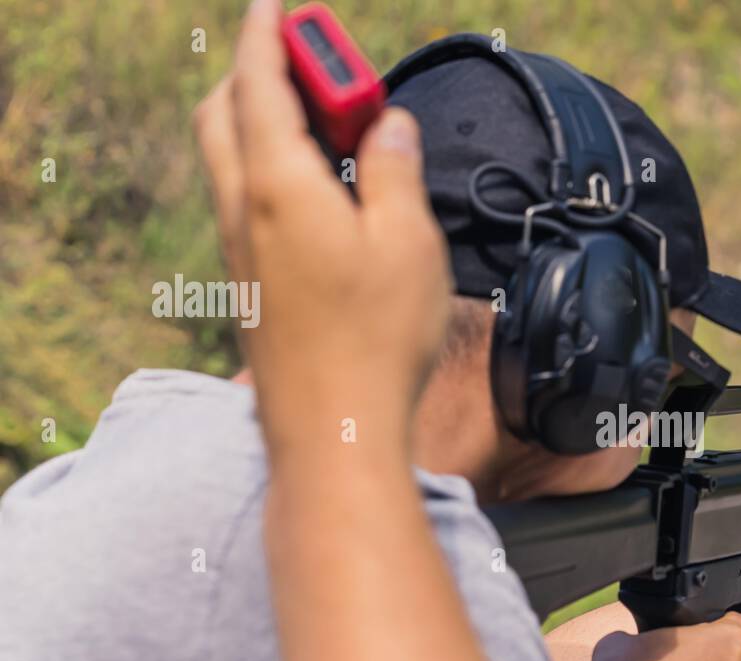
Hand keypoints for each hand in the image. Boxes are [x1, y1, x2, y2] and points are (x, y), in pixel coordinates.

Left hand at [192, 0, 450, 459]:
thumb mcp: (409, 242)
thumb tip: (388, 126)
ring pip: (229, 160)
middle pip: (223, 115)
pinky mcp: (251, 286)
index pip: (259, 84)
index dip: (271, 36)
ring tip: (332, 132)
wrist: (334, 430)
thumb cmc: (377, 341)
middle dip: (256, 74)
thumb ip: (393, 170)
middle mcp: (245, 212)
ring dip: (265, 124)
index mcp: (279, 187)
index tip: (281, 8)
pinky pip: (247, 203)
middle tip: (314, 70)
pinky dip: (271, 171)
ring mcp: (241, 253)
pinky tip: (325, 196)